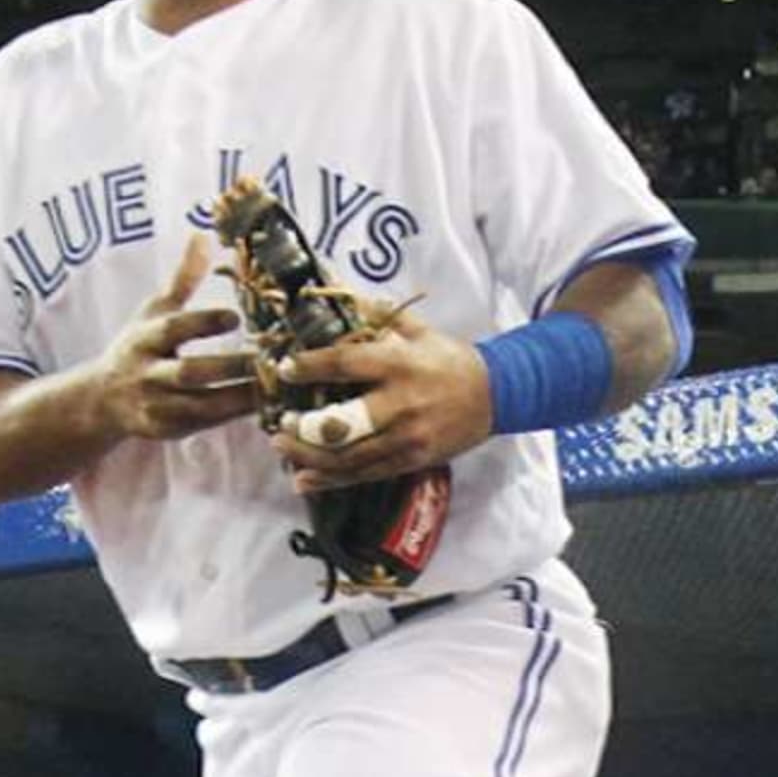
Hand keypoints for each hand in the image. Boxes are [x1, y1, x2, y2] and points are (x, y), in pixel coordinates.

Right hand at [93, 233, 262, 443]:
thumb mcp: (154, 310)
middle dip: (230, 367)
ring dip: (241, 398)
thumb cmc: (138, 347)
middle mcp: (148, 374)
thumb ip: (182, 279)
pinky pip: (207, 425)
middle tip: (269, 358)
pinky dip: (236, 416)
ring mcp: (157, 407)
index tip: (236, 318)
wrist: (101, 400)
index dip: (203, 323)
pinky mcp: (169, 431)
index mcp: (145, 339)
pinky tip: (268, 405)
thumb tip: (203, 235)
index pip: (174, 329)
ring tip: (278, 385)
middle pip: (190, 373)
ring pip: (203, 407)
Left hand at [269, 306, 493, 491]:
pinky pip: (367, 474)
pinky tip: (305, 479)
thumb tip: (341, 296)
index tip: (285, 367)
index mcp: (400, 364)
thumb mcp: (420, 331)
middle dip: (307, 427)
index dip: (311, 366)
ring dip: (311, 457)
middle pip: (345, 422)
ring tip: (283, 450)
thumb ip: (380, 317)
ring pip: (351, 456)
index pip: (346, 364)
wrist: (498, 394)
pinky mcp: (413, 460)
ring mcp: (408, 437)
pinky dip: (332, 480)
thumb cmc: (451, 360)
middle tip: (279, 424)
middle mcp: (402, 403)